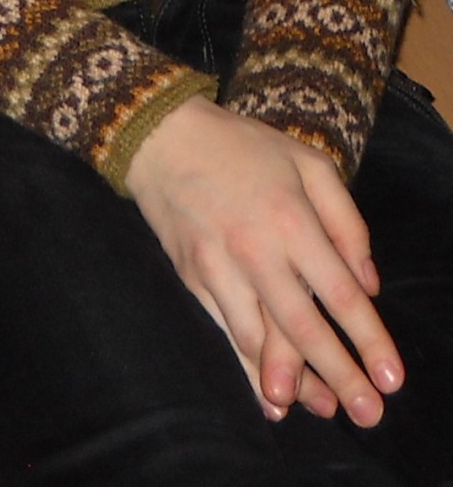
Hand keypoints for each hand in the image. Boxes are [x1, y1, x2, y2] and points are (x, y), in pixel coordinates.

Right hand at [125, 95, 403, 425]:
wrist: (164, 139)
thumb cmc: (244, 148)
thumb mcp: (308, 164)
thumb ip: (346, 222)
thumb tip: (369, 284)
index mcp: (291, 218)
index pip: (339, 291)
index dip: (368, 338)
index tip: (391, 377)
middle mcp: (256, 250)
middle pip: (303, 327)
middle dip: (340, 376)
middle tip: (368, 414)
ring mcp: (220, 270)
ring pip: (262, 341)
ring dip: (297, 384)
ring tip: (328, 410)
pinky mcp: (194, 282)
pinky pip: (228, 335)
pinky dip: (250, 371)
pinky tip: (273, 399)